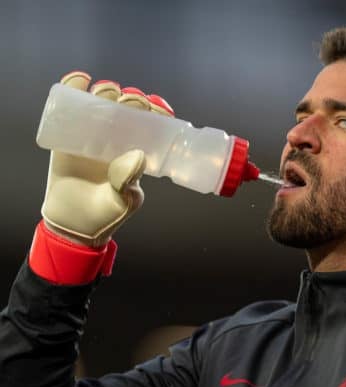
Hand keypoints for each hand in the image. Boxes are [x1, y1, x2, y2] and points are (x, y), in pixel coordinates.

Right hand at [41, 71, 173, 246]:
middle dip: (130, 98)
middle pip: (125, 107)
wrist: (73, 224)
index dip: (153, 109)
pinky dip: (74, 87)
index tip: (155, 105)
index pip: (148, 123)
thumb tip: (137, 156)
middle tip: (129, 101)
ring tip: (106, 92)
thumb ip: (128, 181)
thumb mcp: (124, 200)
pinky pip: (70, 107)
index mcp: (136, 149)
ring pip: (101, 102)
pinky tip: (80, 80)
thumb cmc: (107, 214)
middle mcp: (117, 138)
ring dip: (106, 90)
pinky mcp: (67, 135)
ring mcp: (92, 135)